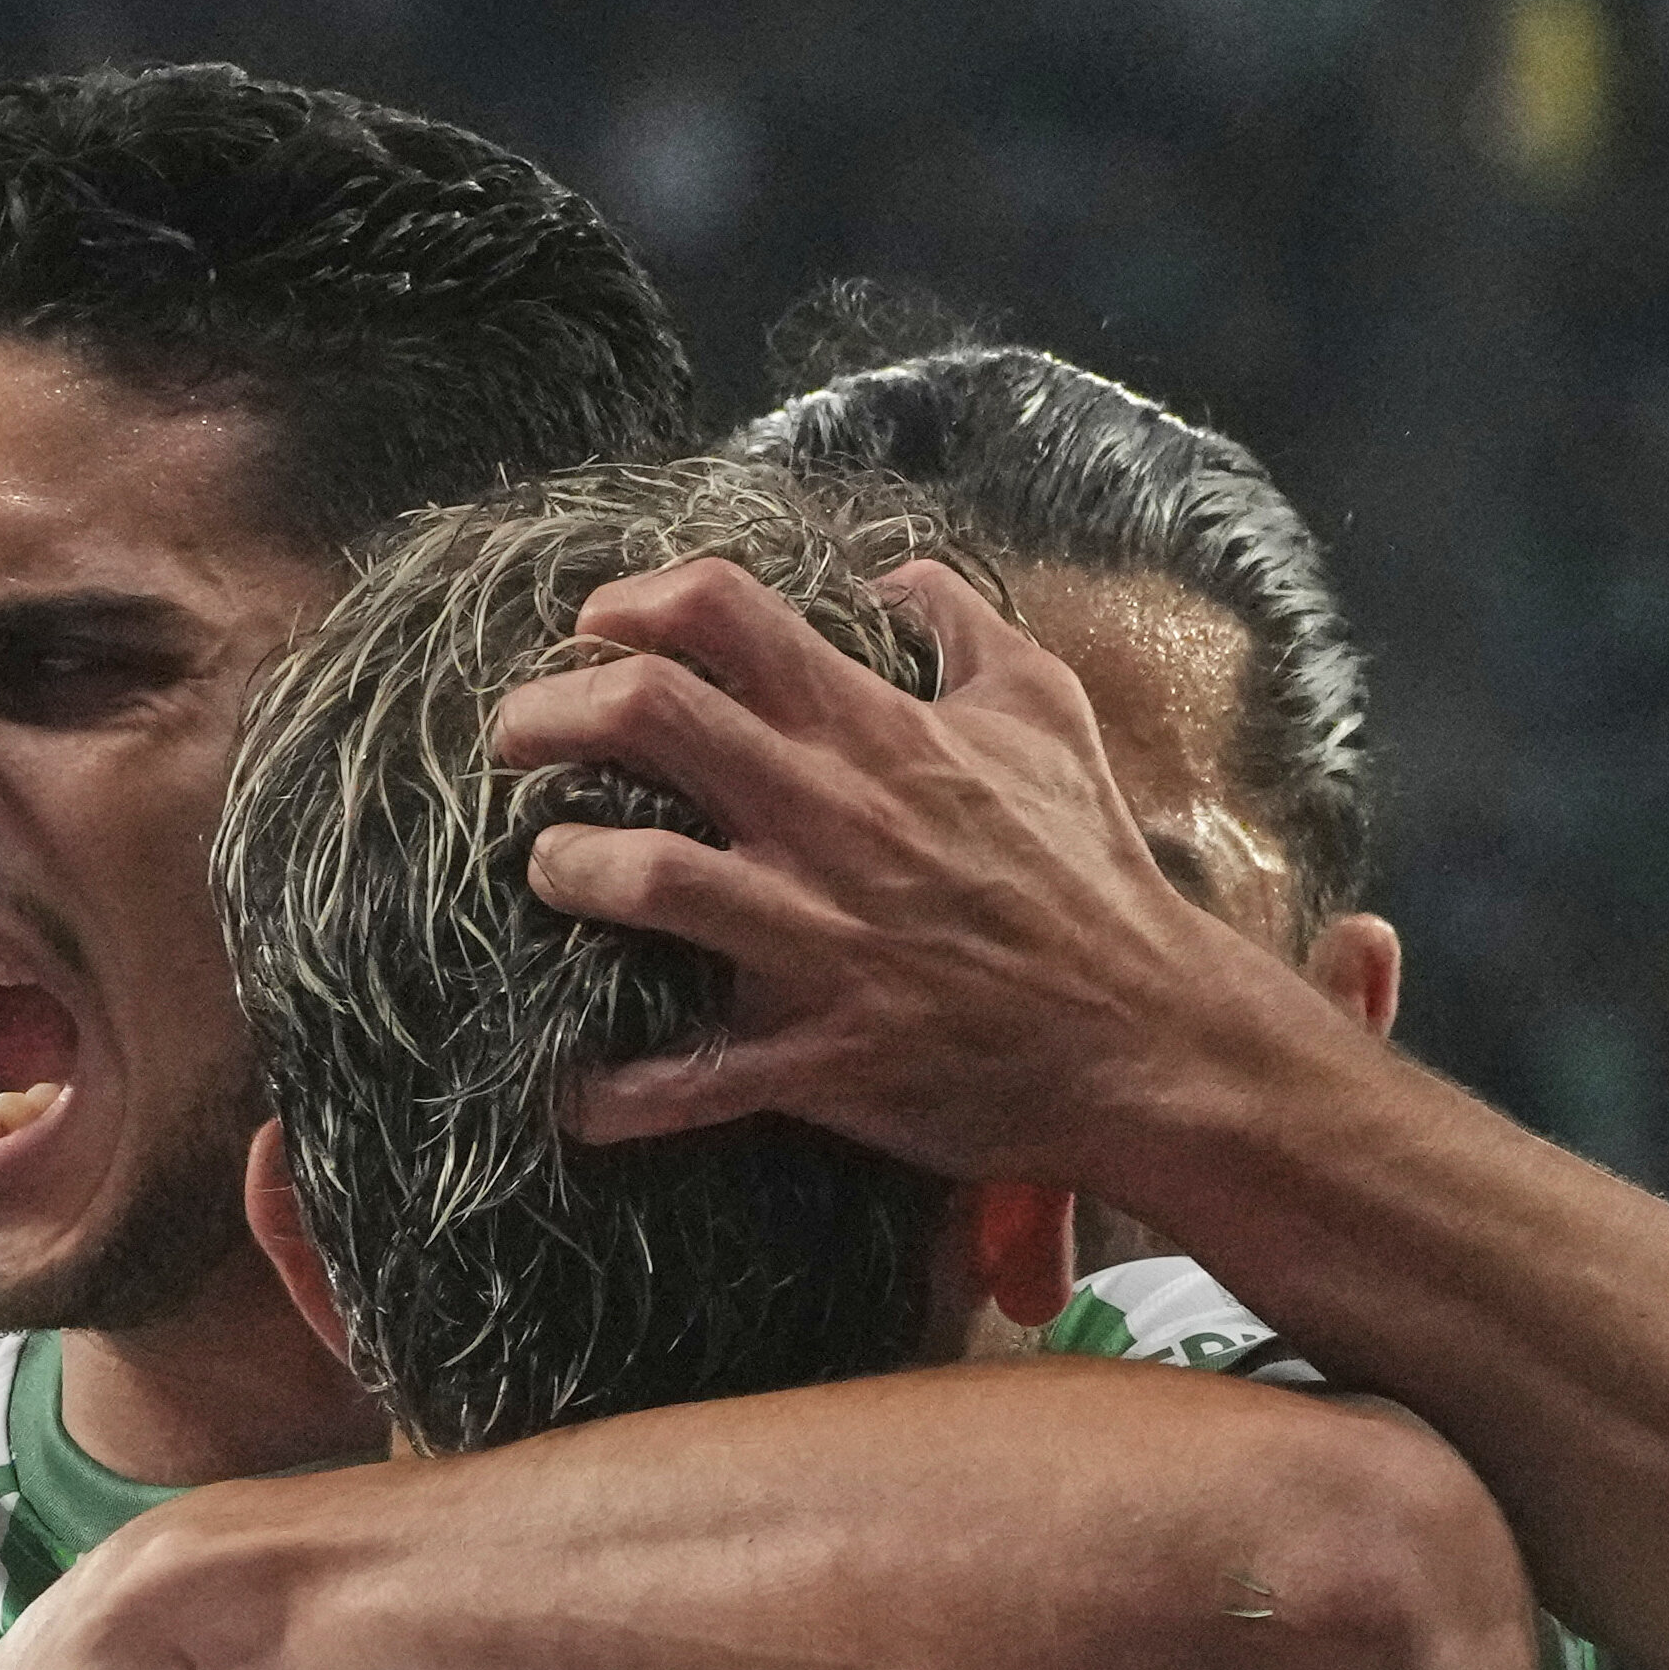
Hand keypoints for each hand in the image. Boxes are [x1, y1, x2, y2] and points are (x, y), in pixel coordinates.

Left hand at [488, 556, 1351, 1185]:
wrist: (1150, 1036)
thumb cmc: (1093, 873)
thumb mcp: (1049, 715)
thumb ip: (966, 629)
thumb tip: (902, 573)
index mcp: (878, 734)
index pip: (723, 618)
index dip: (629, 604)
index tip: (593, 630)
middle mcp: (833, 822)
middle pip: (649, 717)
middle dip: (550, 714)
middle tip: (518, 740)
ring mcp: (822, 942)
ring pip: (645, 883)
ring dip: (567, 872)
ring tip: (553, 874)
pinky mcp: (823, 1057)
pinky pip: (692, 1080)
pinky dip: (620, 1095)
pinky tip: (574, 1096)